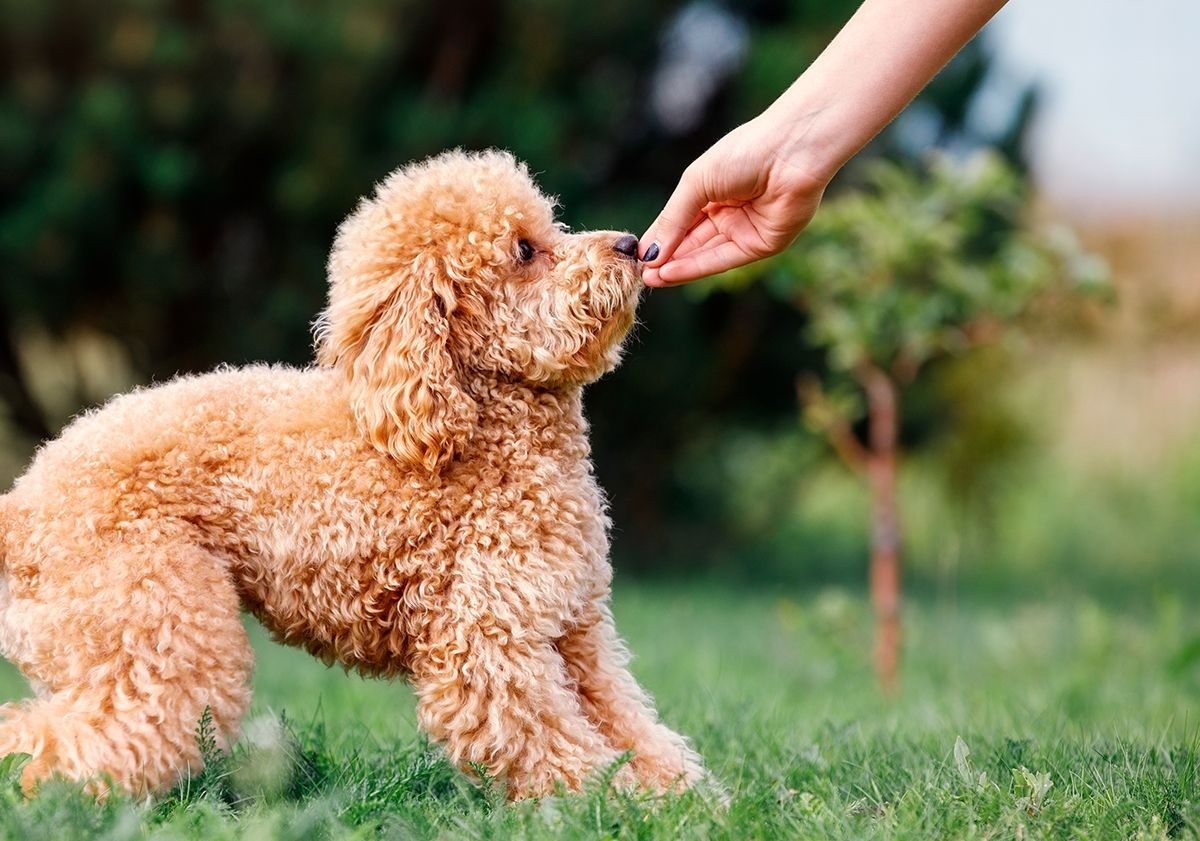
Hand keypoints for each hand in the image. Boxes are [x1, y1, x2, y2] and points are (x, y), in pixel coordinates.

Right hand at [640, 116, 828, 286]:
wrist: (791, 150)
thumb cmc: (743, 153)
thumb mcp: (696, 184)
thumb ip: (673, 220)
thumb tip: (649, 252)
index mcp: (712, 191)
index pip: (680, 221)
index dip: (659, 239)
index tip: (636, 256)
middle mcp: (728, 212)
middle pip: (691, 242)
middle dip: (665, 258)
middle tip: (638, 273)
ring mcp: (745, 230)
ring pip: (705, 254)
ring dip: (677, 267)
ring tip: (649, 278)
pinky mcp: (762, 245)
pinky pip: (724, 259)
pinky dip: (696, 268)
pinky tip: (671, 273)